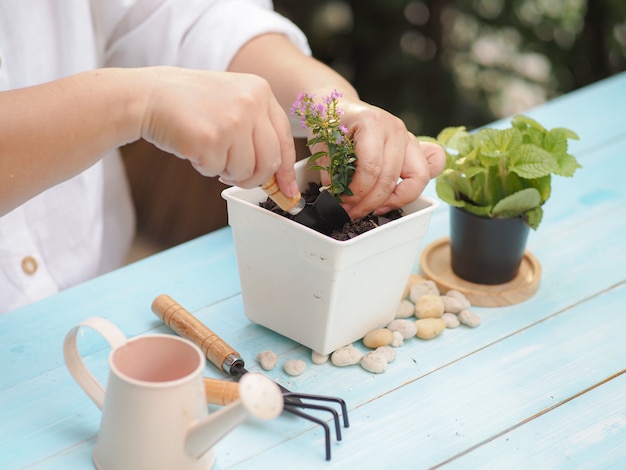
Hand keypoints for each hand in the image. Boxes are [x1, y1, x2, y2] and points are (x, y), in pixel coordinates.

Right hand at [139, 66, 298, 196]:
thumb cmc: (189, 103)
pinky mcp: (211, 139)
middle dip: (255, 178)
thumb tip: (278, 175)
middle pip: (270, 162)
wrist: (148, 95)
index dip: (286, 169)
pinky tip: (194, 147)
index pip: (285, 138)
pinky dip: (205, 167)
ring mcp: (232, 121)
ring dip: (226, 171)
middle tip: (236, 177)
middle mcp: (250, 103)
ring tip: (209, 150)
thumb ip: (257, 129)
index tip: (287, 189)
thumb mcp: (232, 99)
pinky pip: (218, 171)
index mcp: (260, 91)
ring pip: (245, 171)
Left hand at [316, 99, 445, 219]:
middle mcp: (395, 129)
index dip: (356, 193)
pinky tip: (397, 195)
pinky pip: (433, 164)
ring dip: (396, 200)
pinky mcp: (415, 147)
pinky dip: (420, 183)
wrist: (338, 106)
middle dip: (370, 202)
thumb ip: (331, 172)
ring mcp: (408, 137)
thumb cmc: (331, 124)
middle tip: (352, 212)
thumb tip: (338, 199)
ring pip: (418, 177)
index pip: (371, 168)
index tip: (342, 203)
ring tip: (374, 209)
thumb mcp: (323, 146)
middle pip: (391, 177)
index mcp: (372, 123)